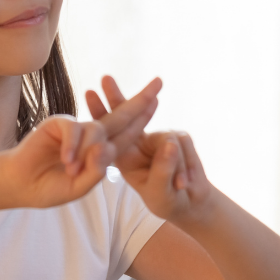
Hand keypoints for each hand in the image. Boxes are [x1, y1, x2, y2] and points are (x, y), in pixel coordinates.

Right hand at [0, 77, 161, 208]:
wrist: (20, 185)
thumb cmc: (50, 187)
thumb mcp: (79, 186)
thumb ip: (95, 171)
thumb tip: (106, 149)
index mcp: (102, 150)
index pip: (128, 133)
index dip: (143, 117)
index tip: (158, 100)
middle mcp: (93, 136)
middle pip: (122, 116)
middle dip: (141, 100)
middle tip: (159, 82)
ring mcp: (77, 128)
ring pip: (97, 130)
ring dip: (89, 151)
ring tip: (72, 169)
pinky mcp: (59, 124)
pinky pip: (75, 129)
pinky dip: (73, 145)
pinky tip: (66, 160)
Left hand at [86, 77, 214, 223]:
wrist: (190, 201)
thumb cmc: (167, 199)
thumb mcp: (160, 191)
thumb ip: (162, 169)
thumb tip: (169, 143)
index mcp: (126, 155)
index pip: (111, 131)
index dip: (101, 112)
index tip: (89, 93)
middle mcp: (140, 141)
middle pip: (126, 115)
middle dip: (116, 96)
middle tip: (104, 78)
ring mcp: (160, 137)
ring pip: (167, 139)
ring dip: (175, 167)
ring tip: (179, 186)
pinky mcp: (179, 137)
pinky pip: (182, 144)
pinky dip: (186, 168)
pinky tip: (185, 184)